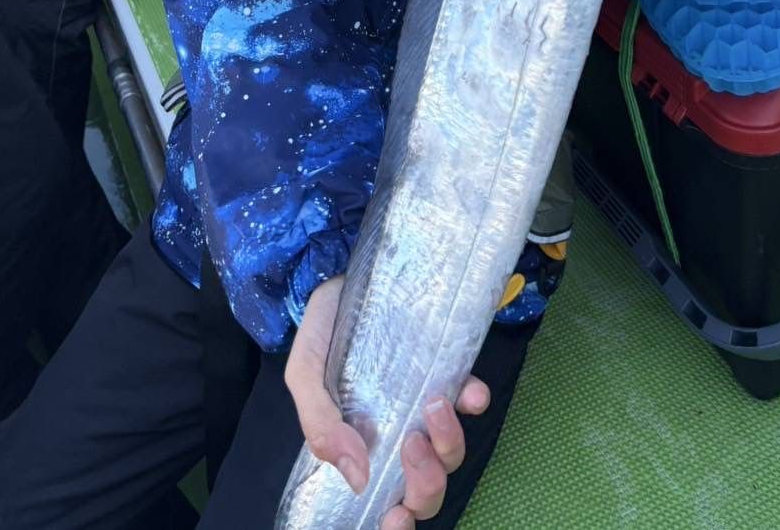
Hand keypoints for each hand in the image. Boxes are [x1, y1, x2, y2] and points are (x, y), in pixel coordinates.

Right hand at [284, 276, 489, 528]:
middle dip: (426, 483)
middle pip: (427, 490)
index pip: (388, 505)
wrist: (338, 276)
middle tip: (411, 446)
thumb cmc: (321, 332)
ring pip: (452, 452)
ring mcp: (426, 406)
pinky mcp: (448, 371)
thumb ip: (321, 426)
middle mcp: (399, 436)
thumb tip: (356, 478)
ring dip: (448, 442)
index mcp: (363, 448)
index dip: (400, 524)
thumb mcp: (305, 376)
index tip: (397, 517)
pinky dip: (474, 402)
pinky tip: (466, 390)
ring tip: (432, 406)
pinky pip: (472, 401)